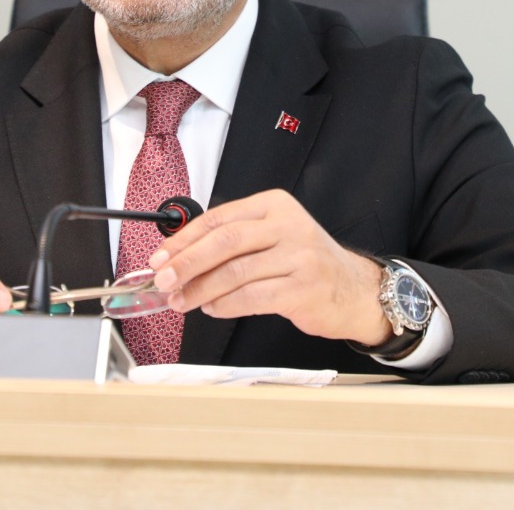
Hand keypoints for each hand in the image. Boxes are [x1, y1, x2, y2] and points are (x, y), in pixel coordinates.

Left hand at [147, 189, 388, 344]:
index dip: (184, 239)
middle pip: (225, 241)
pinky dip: (225, 305)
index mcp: (275, 205)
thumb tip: (179, 255)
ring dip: (201, 289)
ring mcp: (299, 257)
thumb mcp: (274, 236)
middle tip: (164, 281)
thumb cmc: (305, 263)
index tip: (161, 257)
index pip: (219, 218)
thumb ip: (234, 240)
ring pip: (235, 272)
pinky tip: (212, 308)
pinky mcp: (303, 289)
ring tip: (182, 301)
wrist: (353, 289)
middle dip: (187, 263)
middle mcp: (289, 226)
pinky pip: (252, 297)